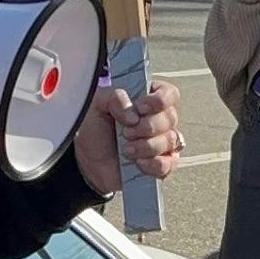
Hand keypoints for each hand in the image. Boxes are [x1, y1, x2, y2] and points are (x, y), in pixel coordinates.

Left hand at [76, 76, 181, 194]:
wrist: (88, 161)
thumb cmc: (95, 131)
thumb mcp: (97, 105)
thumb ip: (114, 97)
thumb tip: (134, 114)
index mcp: (147, 100)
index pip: (169, 93)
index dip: (159, 100)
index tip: (140, 108)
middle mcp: (158, 119)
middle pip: (171, 118)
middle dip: (148, 126)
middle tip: (126, 132)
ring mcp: (163, 143)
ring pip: (171, 140)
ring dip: (148, 146)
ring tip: (126, 149)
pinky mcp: (162, 164)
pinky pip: (170, 163)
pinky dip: (153, 163)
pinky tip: (138, 163)